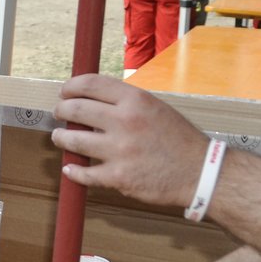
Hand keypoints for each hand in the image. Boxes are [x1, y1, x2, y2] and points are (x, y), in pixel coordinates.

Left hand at [51, 73, 212, 207]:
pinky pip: (84, 173)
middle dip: (61, 110)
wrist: (201, 172)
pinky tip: (70, 168)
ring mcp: (120, 150)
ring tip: (60, 137)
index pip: (90, 84)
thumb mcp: (154, 108)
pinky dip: (73, 171)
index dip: (70, 87)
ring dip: (61, 138)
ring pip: (73, 140)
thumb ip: (124, 103)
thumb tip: (91, 100)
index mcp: (135, 100)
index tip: (64, 92)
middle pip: (75, 109)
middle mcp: (125, 121)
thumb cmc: (178, 139)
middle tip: (59, 113)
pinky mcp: (118, 177)